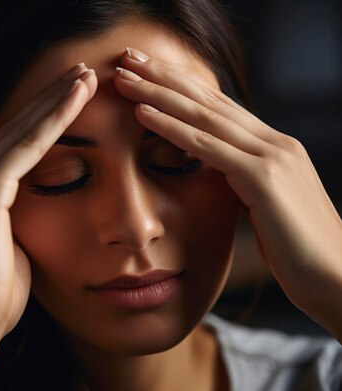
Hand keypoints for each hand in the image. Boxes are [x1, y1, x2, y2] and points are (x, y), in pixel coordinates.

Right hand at [0, 63, 96, 336]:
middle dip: (49, 100)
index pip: (9, 148)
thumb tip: (40, 213)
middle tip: (80, 73)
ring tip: (86, 75)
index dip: (40, 122)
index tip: (69, 102)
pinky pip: (26, 148)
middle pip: (13, 129)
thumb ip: (18, 223)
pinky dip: (54, 120)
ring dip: (56, 100)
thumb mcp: (8, 250)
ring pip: (20, 130)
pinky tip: (79, 97)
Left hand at [113, 48, 341, 325]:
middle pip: (208, 99)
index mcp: (274, 147)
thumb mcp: (265, 207)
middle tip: (128, 57)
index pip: (220, 107)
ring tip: (124, 77)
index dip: (181, 86)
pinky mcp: (264, 178)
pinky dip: (171, 128)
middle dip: (164, 76)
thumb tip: (215, 173)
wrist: (337, 279)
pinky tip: (142, 114)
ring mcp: (272, 156)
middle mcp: (274, 142)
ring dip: (158, 93)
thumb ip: (242, 182)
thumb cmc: (297, 251)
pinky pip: (207, 146)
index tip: (147, 72)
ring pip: (204, 115)